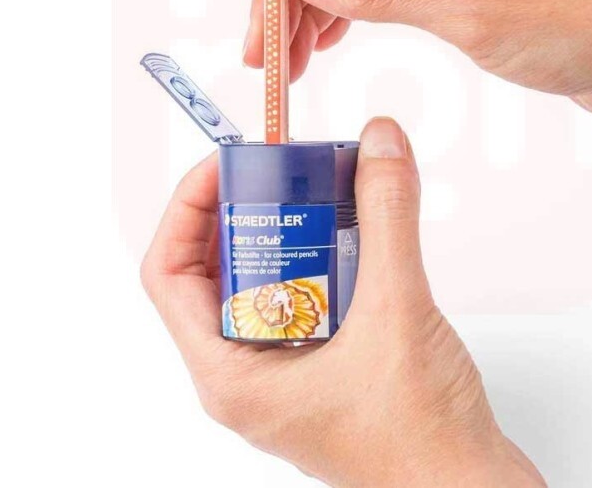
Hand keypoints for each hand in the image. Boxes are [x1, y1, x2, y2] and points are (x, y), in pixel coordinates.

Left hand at [141, 117, 544, 486]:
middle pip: (213, 272)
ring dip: (285, 233)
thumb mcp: (398, 311)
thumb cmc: (421, 445)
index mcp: (233, 377)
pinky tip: (357, 236)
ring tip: (317, 194)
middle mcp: (248, 377)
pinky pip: (303, 300)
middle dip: (244, 213)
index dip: (188, 209)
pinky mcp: (323, 370)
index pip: (169, 276)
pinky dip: (320, 259)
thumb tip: (378, 146)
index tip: (226, 165)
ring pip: (260, 285)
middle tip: (279, 172)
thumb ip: (387, 219)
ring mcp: (285, 376)